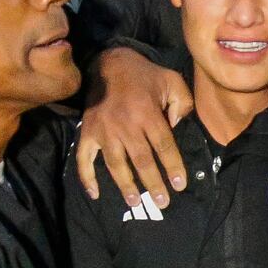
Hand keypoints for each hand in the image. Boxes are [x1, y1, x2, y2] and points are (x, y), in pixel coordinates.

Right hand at [76, 47, 193, 208]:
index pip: (163, 146)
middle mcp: (125, 124)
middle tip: (162, 203)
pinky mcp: (88, 132)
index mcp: (147, 112)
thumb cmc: (144, 75)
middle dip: (153, 184)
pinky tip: (96, 194)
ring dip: (126, 186)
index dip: (173, 167)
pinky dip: (88, 178)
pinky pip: (85, 159)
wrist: (109, 63)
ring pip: (116, 165)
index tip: (179, 184)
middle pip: (142, 161)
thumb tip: (178, 126)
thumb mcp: (171, 80)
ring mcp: (104, 130)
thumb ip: (182, 103)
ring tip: (134, 202)